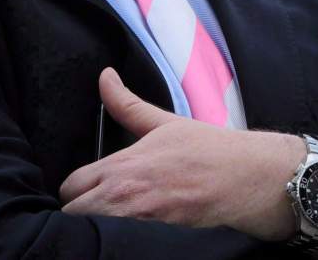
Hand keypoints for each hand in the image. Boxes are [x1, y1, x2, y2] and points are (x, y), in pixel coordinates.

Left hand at [59, 68, 305, 240]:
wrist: (245, 178)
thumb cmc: (206, 150)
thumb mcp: (163, 122)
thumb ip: (126, 103)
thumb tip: (105, 76)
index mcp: (122, 166)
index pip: (71, 186)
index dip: (74, 188)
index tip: (84, 188)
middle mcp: (125, 196)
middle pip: (75, 214)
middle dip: (79, 210)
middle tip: (93, 205)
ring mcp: (140, 220)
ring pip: (95, 230)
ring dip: (97, 223)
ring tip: (108, 218)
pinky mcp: (157, 237)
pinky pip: (121, 241)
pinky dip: (118, 235)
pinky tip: (129, 227)